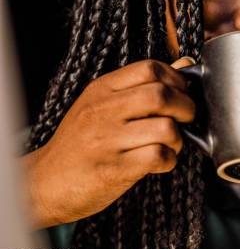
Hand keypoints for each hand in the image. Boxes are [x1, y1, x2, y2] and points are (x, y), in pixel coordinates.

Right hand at [22, 57, 195, 228]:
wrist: (44, 183)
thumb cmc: (81, 142)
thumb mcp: (102, 104)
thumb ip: (141, 86)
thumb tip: (185, 65)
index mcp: (101, 90)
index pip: (149, 68)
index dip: (177, 79)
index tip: (183, 93)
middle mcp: (103, 111)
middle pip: (161, 95)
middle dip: (186, 107)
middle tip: (185, 119)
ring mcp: (107, 141)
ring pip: (165, 127)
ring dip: (179, 138)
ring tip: (170, 144)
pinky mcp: (113, 169)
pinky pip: (158, 156)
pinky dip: (169, 160)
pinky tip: (161, 162)